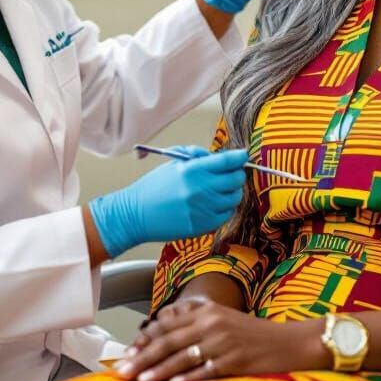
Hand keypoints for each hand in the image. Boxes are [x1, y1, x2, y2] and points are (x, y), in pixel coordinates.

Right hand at [88, 147, 248, 259]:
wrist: (136, 215)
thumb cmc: (153, 187)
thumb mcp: (173, 163)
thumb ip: (198, 157)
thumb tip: (220, 157)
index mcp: (193, 170)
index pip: (228, 161)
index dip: (239, 157)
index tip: (243, 155)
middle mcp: (202, 189)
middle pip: (236, 179)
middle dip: (236, 174)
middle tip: (229, 174)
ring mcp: (204, 209)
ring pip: (235, 198)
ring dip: (231, 192)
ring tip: (218, 191)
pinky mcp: (204, 225)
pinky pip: (226, 215)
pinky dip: (224, 208)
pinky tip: (212, 204)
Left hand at [114, 296, 328, 380]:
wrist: (291, 343)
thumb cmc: (254, 335)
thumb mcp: (225, 319)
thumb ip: (197, 320)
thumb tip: (165, 328)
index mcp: (208, 312)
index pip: (167, 325)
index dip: (144, 340)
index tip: (126, 353)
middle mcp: (213, 324)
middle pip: (169, 341)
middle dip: (143, 356)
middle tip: (122, 370)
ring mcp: (224, 343)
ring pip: (183, 356)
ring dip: (159, 369)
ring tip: (140, 380)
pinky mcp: (236, 361)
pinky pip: (207, 371)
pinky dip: (188, 378)